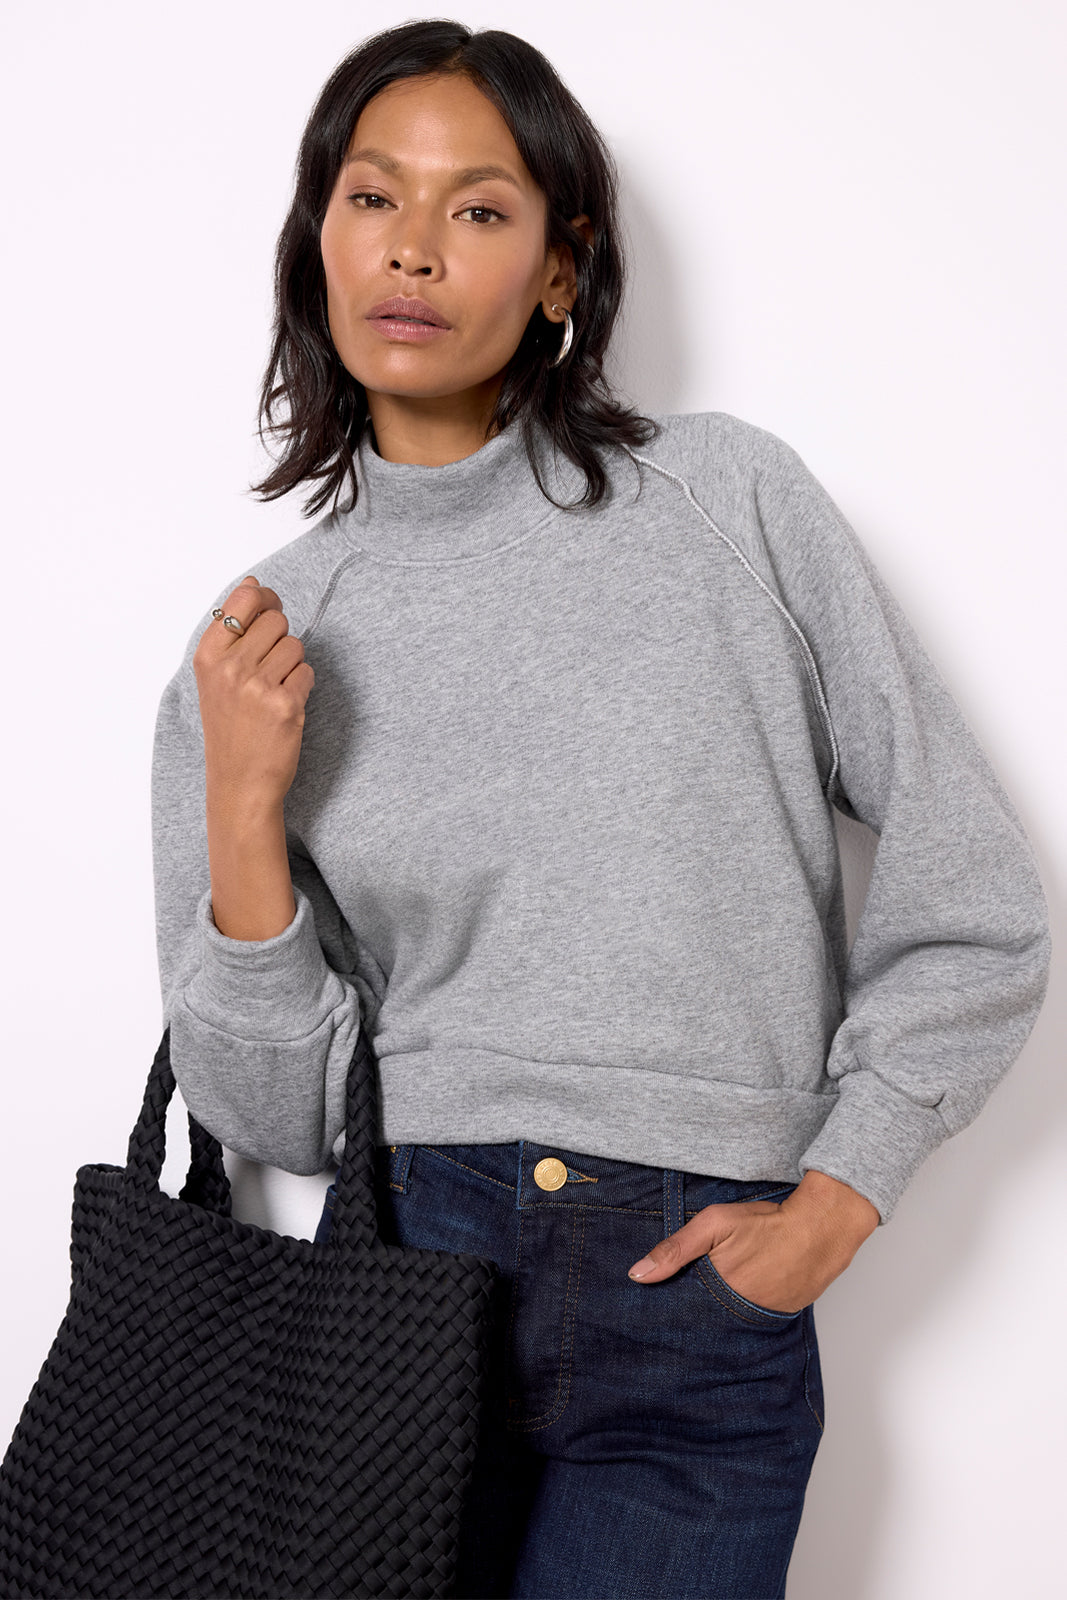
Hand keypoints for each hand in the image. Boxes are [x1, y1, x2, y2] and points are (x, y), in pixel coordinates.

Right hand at [193, 576, 314, 811]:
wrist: (239, 782)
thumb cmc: (230, 729)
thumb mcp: (215, 678)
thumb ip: (233, 631)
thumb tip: (253, 584)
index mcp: (208, 656)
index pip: (243, 599)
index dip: (264, 600)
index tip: (268, 612)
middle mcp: (229, 668)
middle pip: (276, 620)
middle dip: (280, 639)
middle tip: (269, 669)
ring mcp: (257, 686)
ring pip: (295, 645)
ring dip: (292, 665)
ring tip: (274, 691)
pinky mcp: (285, 704)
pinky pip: (307, 672)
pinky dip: (302, 686)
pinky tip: (285, 706)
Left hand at [627, 1171, 879, 1313]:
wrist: (821, 1228)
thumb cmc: (766, 1223)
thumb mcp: (714, 1224)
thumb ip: (675, 1250)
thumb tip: (636, 1275)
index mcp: (719, 1294)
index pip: (683, 1312)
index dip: (671, 1307)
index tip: (656, 1310)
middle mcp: (740, 1314)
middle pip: (706, 1319)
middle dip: (695, 1312)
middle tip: (692, 1297)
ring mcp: (764, 1318)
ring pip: (731, 1320)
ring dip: (721, 1312)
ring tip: (719, 1294)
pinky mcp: (783, 1316)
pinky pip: (756, 1318)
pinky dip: (746, 1308)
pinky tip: (745, 1292)